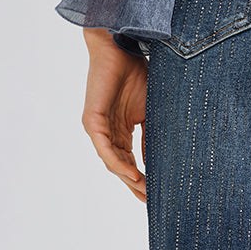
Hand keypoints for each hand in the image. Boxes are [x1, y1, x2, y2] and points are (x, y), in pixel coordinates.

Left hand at [81, 28, 148, 202]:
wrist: (120, 47)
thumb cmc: (136, 73)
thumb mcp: (150, 111)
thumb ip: (152, 135)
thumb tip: (157, 161)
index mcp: (120, 131)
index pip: (130, 162)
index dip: (143, 179)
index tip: (158, 195)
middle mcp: (107, 132)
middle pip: (121, 167)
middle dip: (136, 186)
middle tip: (151, 203)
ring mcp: (98, 128)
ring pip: (112, 162)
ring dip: (128, 179)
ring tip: (145, 192)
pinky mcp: (92, 121)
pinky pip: (105, 149)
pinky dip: (118, 163)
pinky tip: (132, 175)